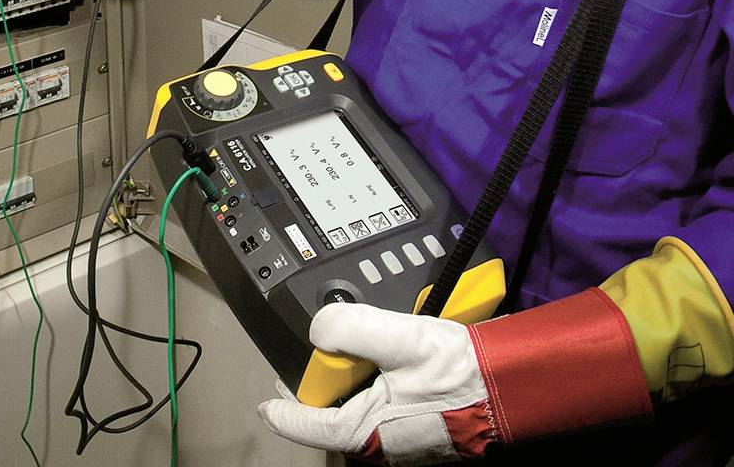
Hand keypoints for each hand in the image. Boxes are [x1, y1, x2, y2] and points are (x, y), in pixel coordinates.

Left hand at [259, 290, 651, 464]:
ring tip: (356, 358)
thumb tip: (318, 329)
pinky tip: (386, 369)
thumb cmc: (459, 370)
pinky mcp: (421, 439)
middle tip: (320, 361)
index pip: (313, 427)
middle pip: (335, 420)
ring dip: (351, 391)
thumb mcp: (401, 338)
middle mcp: (384, 449)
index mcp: (371, 432)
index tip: (267, 403)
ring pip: (359, 420)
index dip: (286, 412)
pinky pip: (383, 419)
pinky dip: (375, 395)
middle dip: (323, 391)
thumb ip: (353, 329)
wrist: (511, 386)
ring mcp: (404, 447)